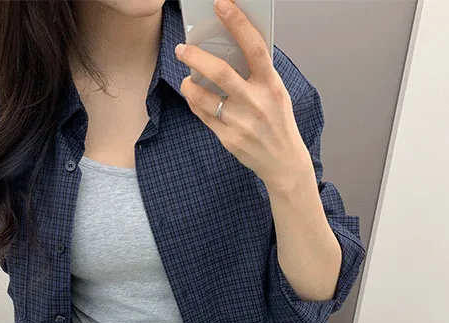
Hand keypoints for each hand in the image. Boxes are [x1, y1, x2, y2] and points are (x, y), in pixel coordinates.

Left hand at [175, 0, 312, 194]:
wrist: (283, 162)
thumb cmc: (278, 123)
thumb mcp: (277, 94)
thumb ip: (256, 74)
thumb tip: (228, 50)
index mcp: (271, 85)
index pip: (254, 48)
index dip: (237, 23)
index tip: (221, 5)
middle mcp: (256, 103)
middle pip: (220, 72)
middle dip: (195, 57)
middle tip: (183, 49)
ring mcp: (241, 123)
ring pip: (204, 97)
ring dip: (189, 84)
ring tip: (187, 78)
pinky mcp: (228, 139)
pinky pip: (202, 115)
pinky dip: (194, 103)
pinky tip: (194, 97)